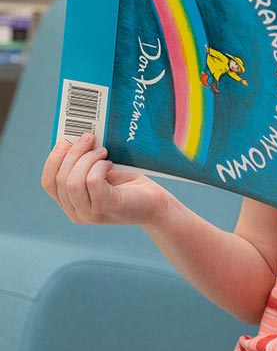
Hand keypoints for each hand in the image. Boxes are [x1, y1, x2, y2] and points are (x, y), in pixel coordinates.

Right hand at [41, 133, 169, 226]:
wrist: (153, 203)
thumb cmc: (127, 183)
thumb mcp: (99, 171)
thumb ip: (83, 162)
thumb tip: (74, 137)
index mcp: (69, 203)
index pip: (47, 182)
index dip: (53, 160)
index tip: (65, 142)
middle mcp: (75, 212)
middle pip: (60, 179)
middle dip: (74, 153)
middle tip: (90, 138)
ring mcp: (89, 214)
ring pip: (73, 181)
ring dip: (87, 159)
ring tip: (103, 151)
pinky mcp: (106, 208)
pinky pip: (92, 182)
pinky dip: (99, 167)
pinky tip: (109, 164)